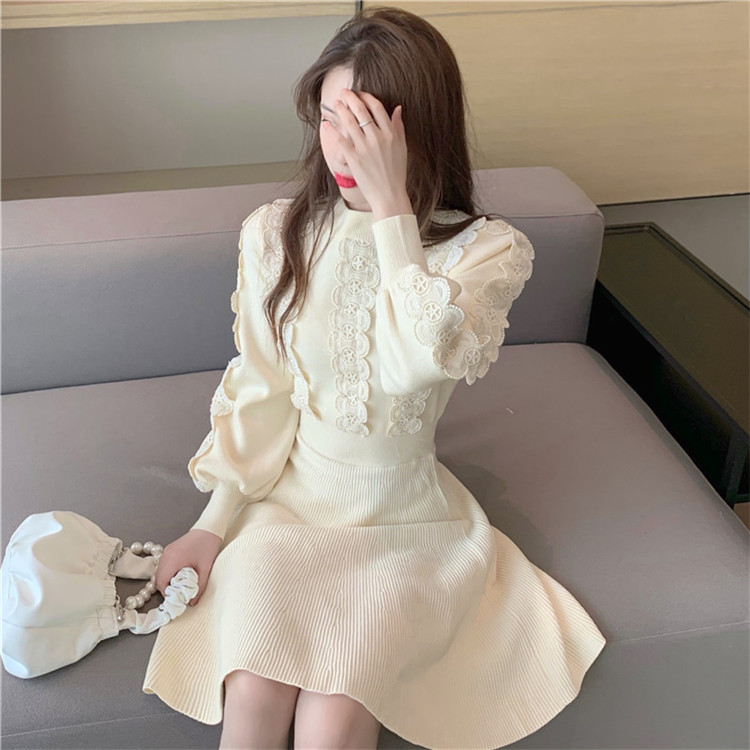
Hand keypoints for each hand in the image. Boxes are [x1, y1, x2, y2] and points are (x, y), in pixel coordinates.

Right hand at [154, 528, 222, 605]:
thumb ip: (199, 587)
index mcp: (174, 559)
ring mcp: (167, 551)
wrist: (209, 528)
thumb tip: (192, 602)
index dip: (167, 593)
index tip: (177, 599)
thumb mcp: (206, 568)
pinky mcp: (170, 550)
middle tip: (178, 594)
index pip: (162, 582)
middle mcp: (167, 555)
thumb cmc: (208, 546)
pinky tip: (179, 575)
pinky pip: (163, 565)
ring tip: (180, 586)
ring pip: (159, 572)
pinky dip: (168, 573)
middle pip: (158, 579)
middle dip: (166, 589)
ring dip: (166, 581)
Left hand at [327, 88, 408, 214]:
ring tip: (336, 104)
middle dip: (351, 98)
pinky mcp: (354, 158)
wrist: (389, 195)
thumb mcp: (402, 148)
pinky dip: (333, 130)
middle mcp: (377, 138)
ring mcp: (364, 148)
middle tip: (344, 93)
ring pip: (350, 122)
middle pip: (361, 111)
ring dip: (341, 110)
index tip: (360, 93)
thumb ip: (399, 127)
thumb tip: (397, 108)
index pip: (376, 107)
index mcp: (390, 134)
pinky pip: (341, 140)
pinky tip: (327, 123)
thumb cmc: (396, 174)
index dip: (366, 97)